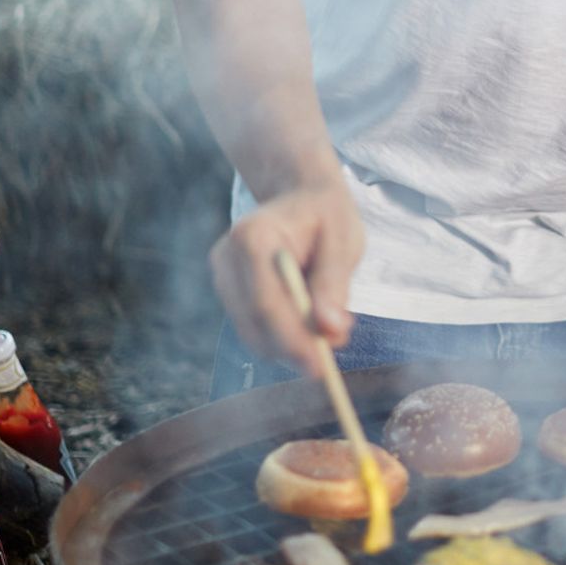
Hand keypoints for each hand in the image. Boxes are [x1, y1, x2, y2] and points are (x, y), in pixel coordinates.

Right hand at [210, 180, 363, 375]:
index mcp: (252, 237)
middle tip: (328, 365)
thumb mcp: (343, 242)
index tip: (320, 368)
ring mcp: (222, 276)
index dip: (291, 340)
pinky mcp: (229, 291)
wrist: (302, 196)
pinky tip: (309, 324)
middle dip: (292, 350)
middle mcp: (226, 257)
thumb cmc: (327, 215)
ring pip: (251, 332)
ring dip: (289, 345)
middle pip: (254, 323)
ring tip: (328, 330)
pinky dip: (282, 337)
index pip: (265, 303)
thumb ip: (334, 285)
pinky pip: (253, 327)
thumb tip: (330, 331)